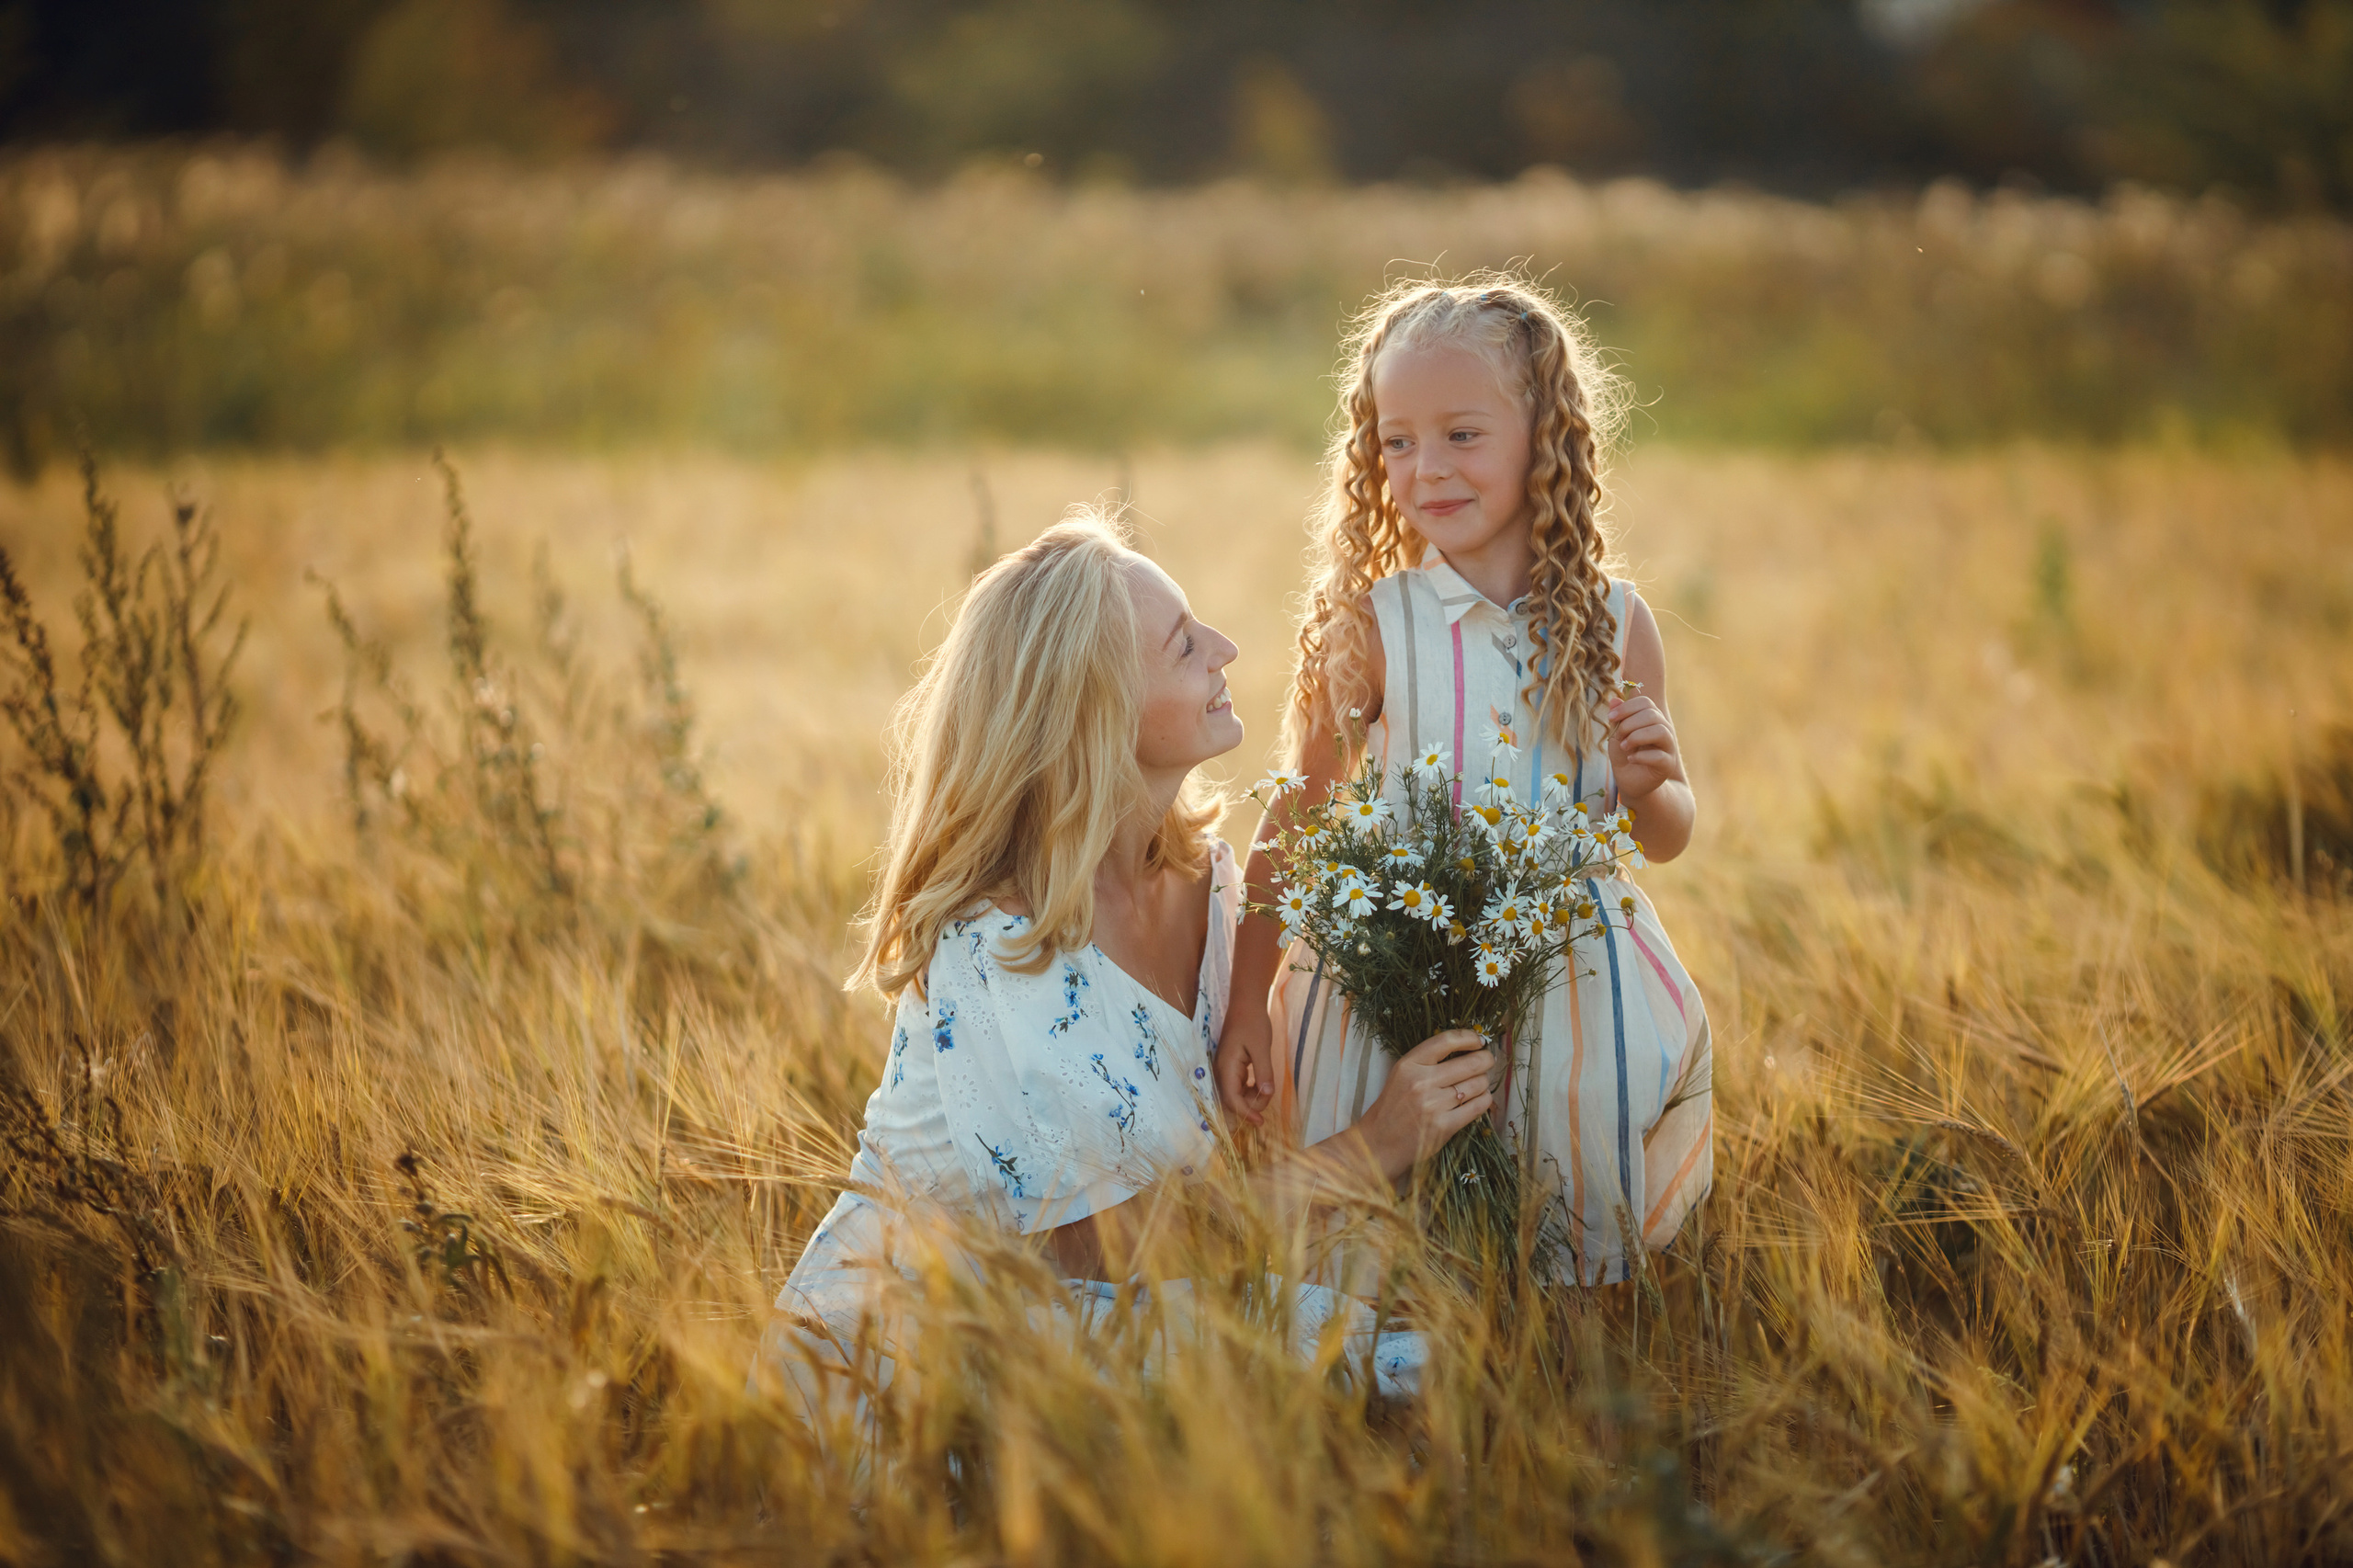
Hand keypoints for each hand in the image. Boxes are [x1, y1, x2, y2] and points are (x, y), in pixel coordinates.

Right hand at [1216, 1006, 1276, 1125]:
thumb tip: (1267, 1094)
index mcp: (1226, 1067)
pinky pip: (1239, 1086)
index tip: (1260, 1122)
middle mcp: (1222, 1071)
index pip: (1232, 1099)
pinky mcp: (1232, 1067)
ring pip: (1237, 1094)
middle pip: (1233, 1100)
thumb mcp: (1262, 1047)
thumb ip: (1264, 1071)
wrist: (1246, 1004)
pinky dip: (1251, 1090)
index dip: (1246, 1113)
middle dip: (1251, 1105)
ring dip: (1252, 1097)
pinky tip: (1261, 1084)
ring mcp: (1226, 1069)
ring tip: (1267, 1088)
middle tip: (1269, 1096)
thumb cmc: (1253, 1022)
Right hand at [1352, 1029, 1494, 1182]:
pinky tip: (1479, 1098)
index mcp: (1408, 1065)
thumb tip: (1468, 1049)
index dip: (1469, 1037)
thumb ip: (1428, 1061)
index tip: (1479, 1040)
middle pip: (1471, 1063)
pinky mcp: (1444, 1126)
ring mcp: (1434, 1105)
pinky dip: (1484, 1100)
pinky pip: (1478, 1106)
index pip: (1446, 1041)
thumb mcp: (1402, 1075)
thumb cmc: (1394, 1106)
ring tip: (1477, 1084)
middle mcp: (1421, 1082)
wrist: (1379, 1143)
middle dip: (1485, 1060)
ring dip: (1483, 1082)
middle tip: (1486, 1061)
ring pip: (1478, 1084)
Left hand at [1607, 692, 1685, 805]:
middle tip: (1619, 736)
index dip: (1627, 707)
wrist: (1630, 782)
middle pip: (1652, 715)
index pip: (1646, 702)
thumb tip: (1614, 699)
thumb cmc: (1624, 756)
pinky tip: (1630, 759)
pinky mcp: (1667, 765)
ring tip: (1624, 747)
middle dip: (1630, 723)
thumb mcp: (1616, 736)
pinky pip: (1659, 756)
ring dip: (1637, 737)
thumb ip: (1617, 719)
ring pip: (1660, 731)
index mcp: (1653, 720)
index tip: (1611, 717)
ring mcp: (1668, 747)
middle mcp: (1664, 730)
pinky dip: (1641, 756)